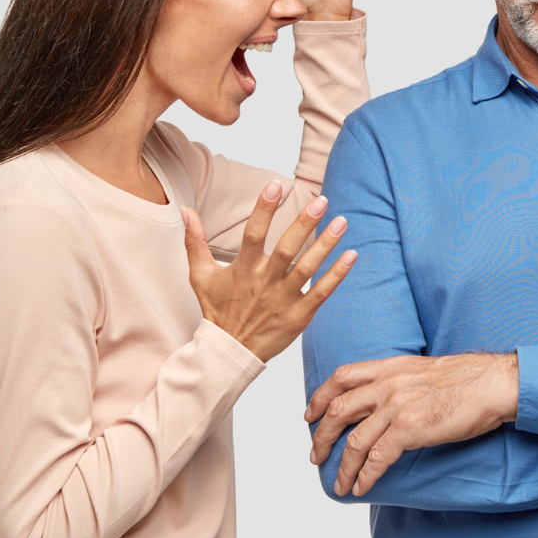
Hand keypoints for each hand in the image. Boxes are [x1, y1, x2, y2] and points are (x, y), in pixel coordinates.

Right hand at [182, 182, 356, 361]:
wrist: (228, 352)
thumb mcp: (200, 276)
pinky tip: (351, 255)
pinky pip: (321, 293)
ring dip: (326, 245)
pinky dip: (336, 275)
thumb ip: (195, 241)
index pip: (253, 234)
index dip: (263, 210)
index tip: (275, 186)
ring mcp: (283, 299)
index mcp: (242, 269)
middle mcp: (264, 282)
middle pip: (286, 250)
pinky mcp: (298, 316)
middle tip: (322, 200)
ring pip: (307, 269)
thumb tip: (185, 210)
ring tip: (342, 221)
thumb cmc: (217, 310)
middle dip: (304, 224)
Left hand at [305, 352, 519, 495]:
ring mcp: (397, 406)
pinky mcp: (410, 428)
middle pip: (339, 410)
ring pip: (355, 440)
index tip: (310, 414)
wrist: (494, 384)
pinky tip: (362, 487)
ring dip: (343, 466)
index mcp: (391, 367)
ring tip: (339, 483)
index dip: (320, 396)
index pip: (342, 376)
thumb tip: (388, 401)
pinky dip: (366, 476)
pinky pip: (378, 458)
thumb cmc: (469, 380)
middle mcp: (388, 384)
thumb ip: (401, 381)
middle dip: (322, 436)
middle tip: (316, 455)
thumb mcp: (425, 370)